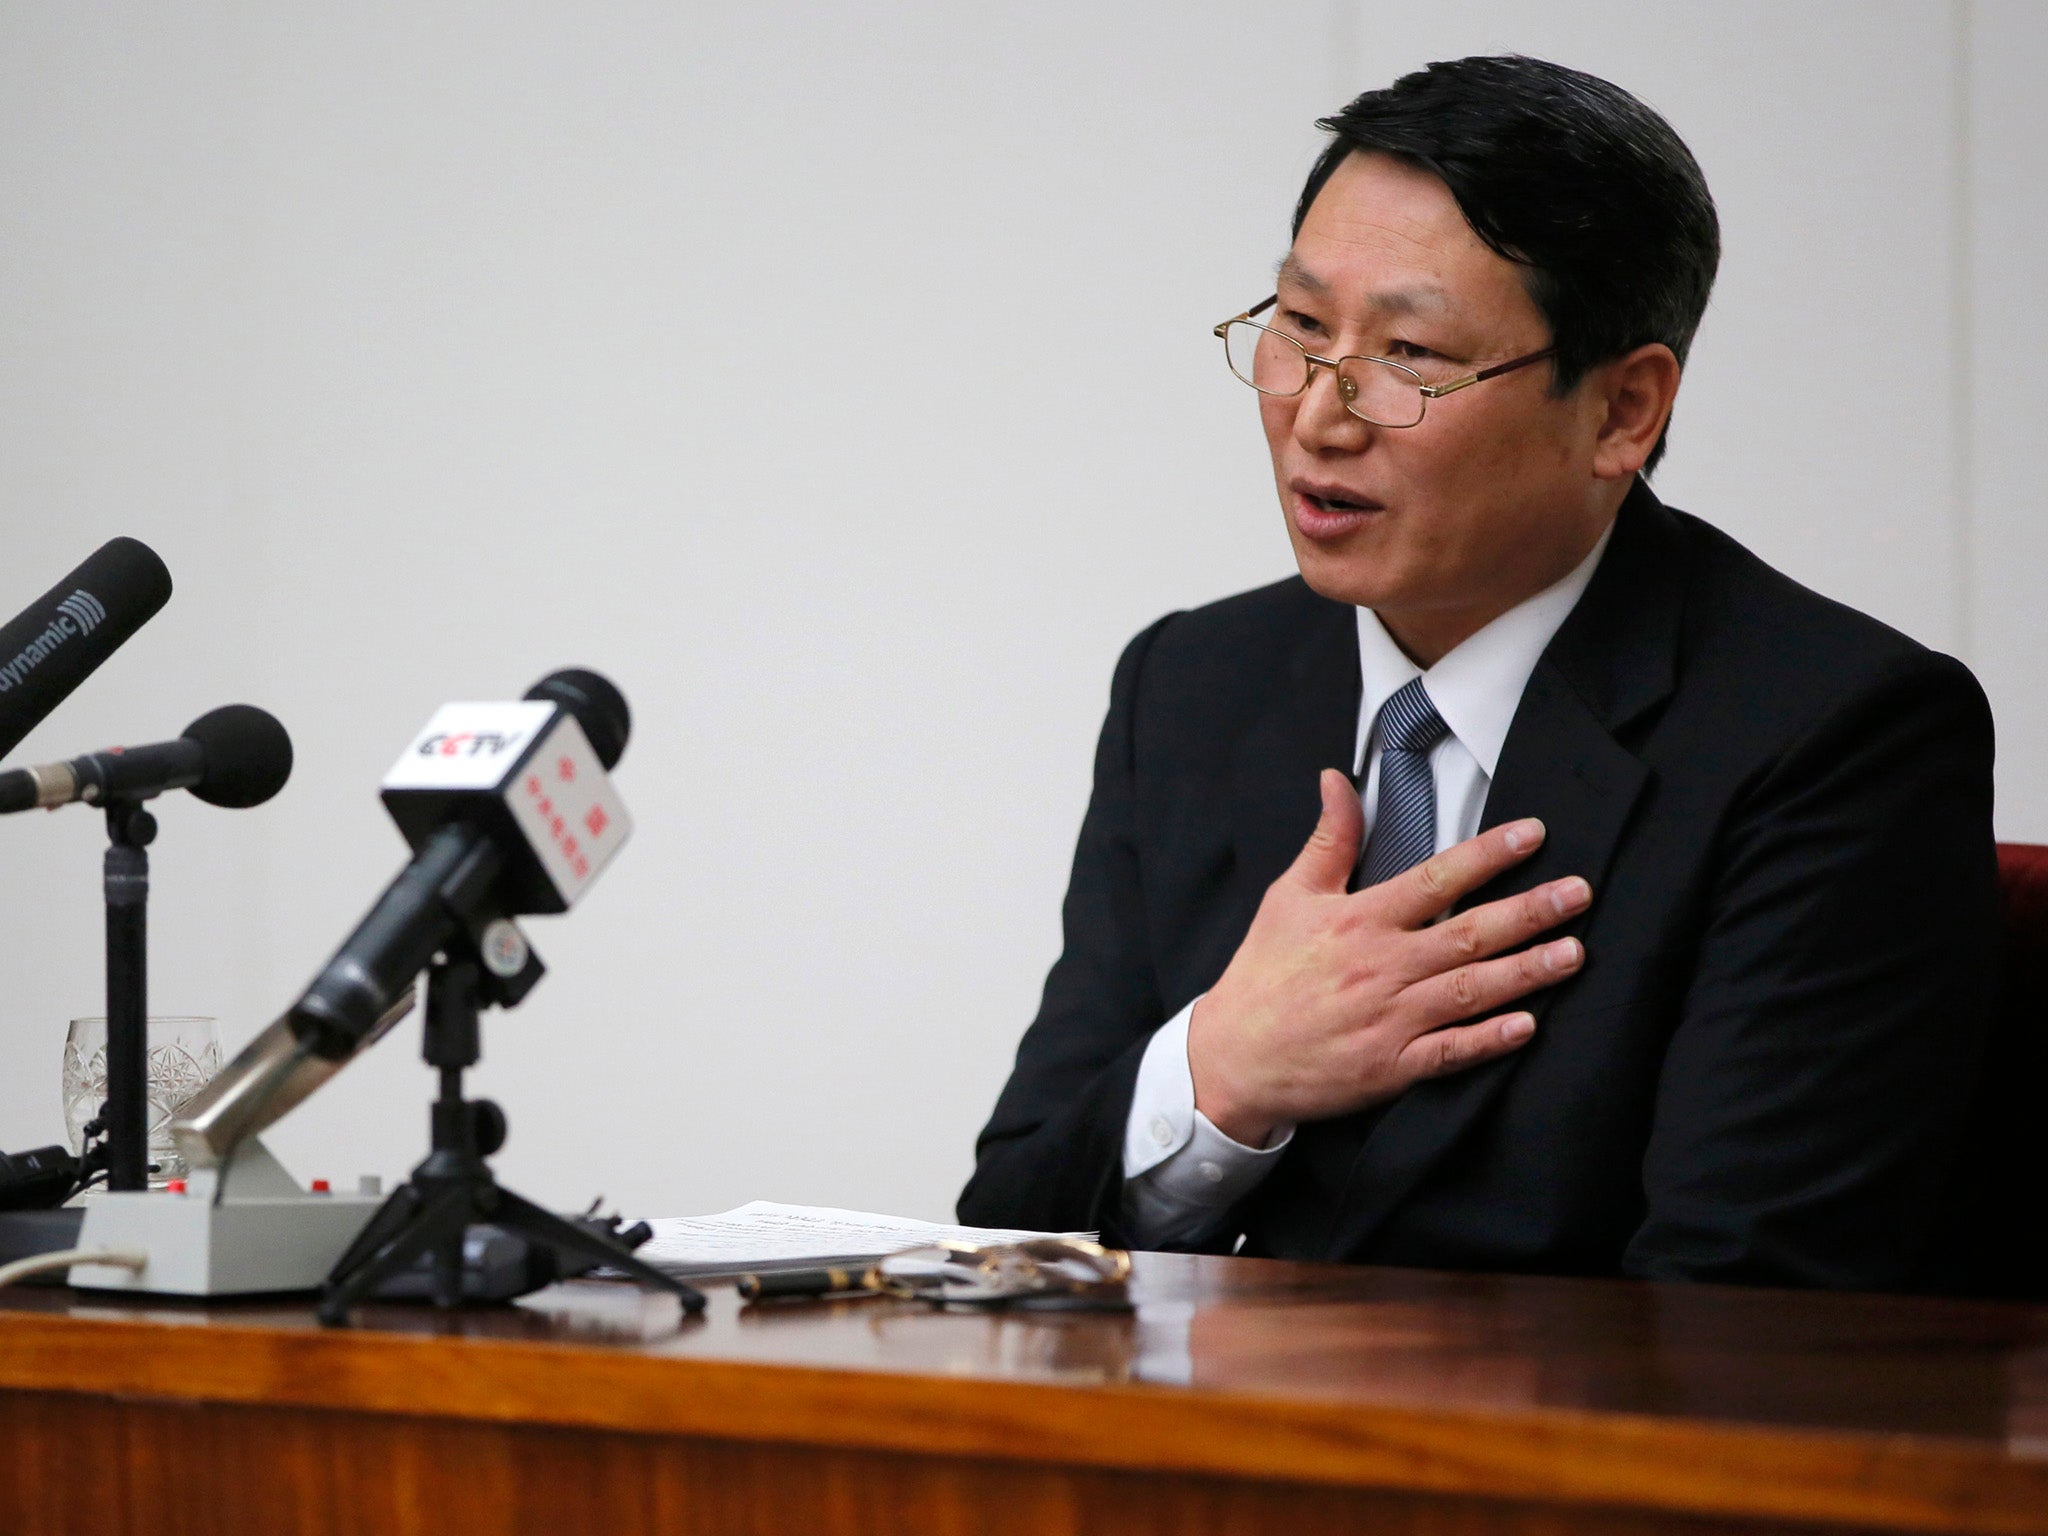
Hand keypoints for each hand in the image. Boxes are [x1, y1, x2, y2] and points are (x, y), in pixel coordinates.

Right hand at [1188, 768, 1591, 1145]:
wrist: (1231, 1058)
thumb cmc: (1263, 975)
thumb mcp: (1289, 896)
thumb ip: (1329, 839)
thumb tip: (1338, 780)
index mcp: (1359, 921)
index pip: (1434, 879)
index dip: (1487, 855)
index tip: (1533, 835)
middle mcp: (1381, 967)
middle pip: (1468, 932)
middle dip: (1529, 911)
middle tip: (1579, 893)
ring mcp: (1389, 1020)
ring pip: (1470, 990)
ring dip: (1526, 972)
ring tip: (1573, 952)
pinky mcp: (1391, 1067)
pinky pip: (1451, 1053)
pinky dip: (1489, 1040)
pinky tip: (1528, 1026)